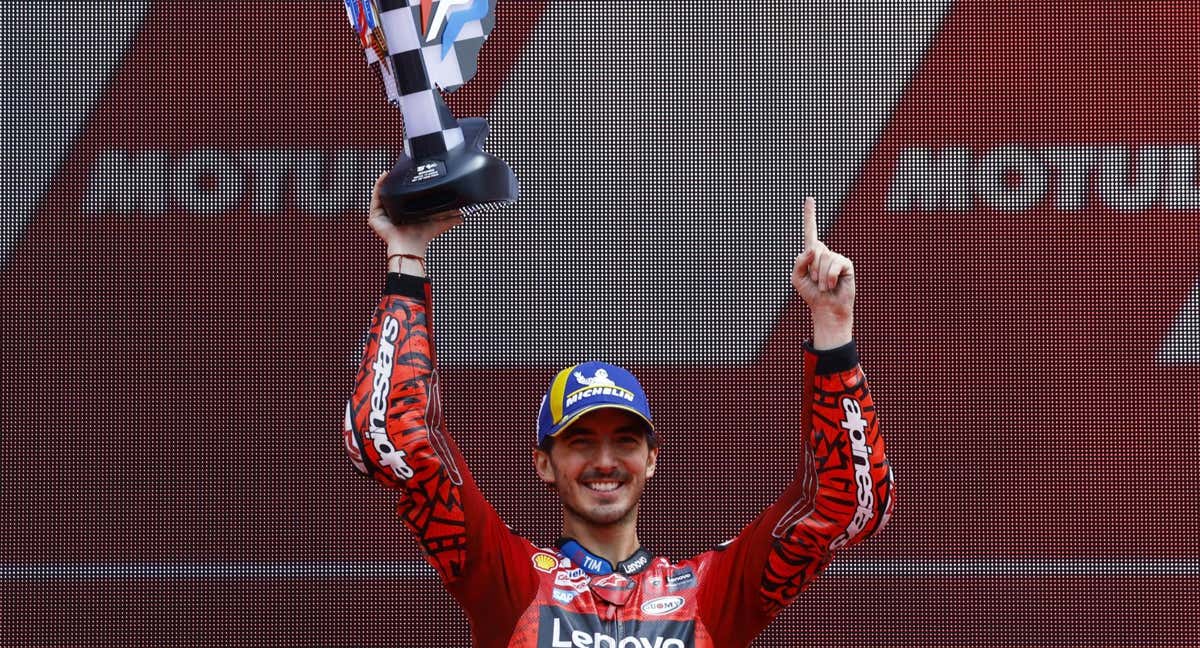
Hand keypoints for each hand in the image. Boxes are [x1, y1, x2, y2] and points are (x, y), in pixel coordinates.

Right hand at [367, 172, 463, 254]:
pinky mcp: (375, 216)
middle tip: (397, 170)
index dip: (404, 185)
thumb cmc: (422, 237)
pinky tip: (383, 177)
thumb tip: (463, 215)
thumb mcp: (439, 223)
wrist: (412, 245)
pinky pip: (376, 198)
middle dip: (394, 182)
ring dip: (385, 182)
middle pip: (391, 193)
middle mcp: (393, 212)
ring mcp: (383, 214)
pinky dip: (379, 186)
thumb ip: (451, 218)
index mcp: (404, 212)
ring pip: (383, 194)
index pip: (402, 195)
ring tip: (389, 171)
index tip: (407, 174)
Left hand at [791, 197, 854, 348]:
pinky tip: (832, 286)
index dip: (810, 215)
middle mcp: (825, 252)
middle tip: (817, 282)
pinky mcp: (846, 264)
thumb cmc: (811, 294)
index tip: (809, 198)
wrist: (826, 308)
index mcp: (812, 254)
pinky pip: (834, 265)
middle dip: (812, 269)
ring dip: (820, 276)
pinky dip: (830, 278)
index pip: (811, 231)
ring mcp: (836, 257)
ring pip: (823, 258)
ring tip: (824, 285)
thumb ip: (799, 262)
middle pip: (814, 249)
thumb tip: (813, 248)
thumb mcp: (796, 278)